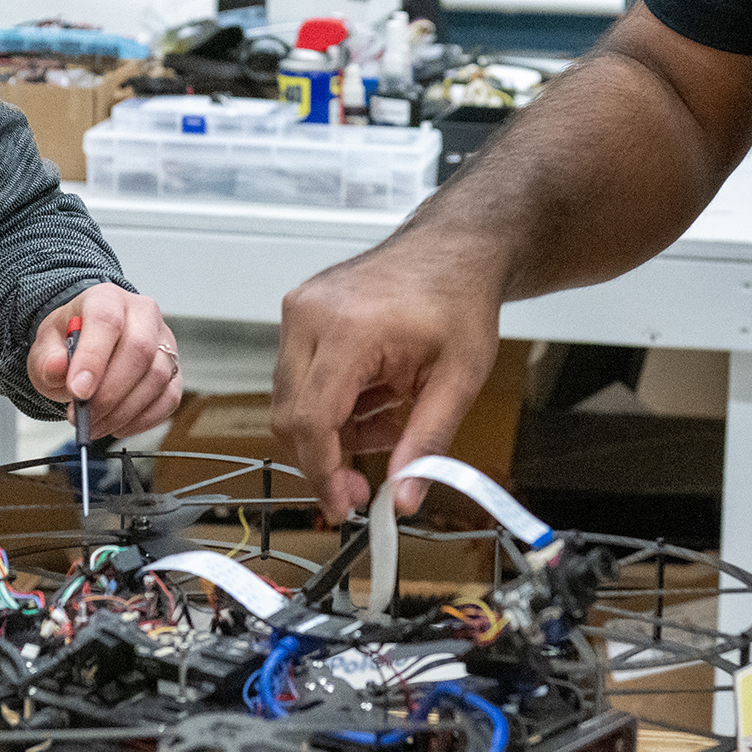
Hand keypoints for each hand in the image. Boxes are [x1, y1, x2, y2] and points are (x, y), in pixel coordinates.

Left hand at [30, 282, 181, 439]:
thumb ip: (47, 358)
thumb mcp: (46, 345)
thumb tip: (56, 368)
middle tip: (84, 418)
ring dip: (123, 411)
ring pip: (157, 378)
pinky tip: (118, 425)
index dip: (94, 358)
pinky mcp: (175, 369)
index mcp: (107, 298)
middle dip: (109, 393)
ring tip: (95, 424)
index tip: (78, 392)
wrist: (89, 343)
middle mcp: (143, 314)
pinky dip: (142, 419)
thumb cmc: (70, 342)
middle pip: (139, 350)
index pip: (107, 321)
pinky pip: (169, 398)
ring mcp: (164, 341)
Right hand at [272, 241, 500, 520]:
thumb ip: (428, 441)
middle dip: (326, 459)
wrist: (454, 247)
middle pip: (292, 415)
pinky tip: (375, 399)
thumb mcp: (460, 379)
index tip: (343, 505)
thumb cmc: (459, 298)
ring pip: (292, 399)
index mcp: (348, 328)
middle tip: (365, 485)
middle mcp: (310, 315)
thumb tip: (405, 496)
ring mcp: (300, 309)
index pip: (312, 420)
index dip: (322, 473)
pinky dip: (332, 402)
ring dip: (334, 430)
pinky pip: (299, 376)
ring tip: (390, 424)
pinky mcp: (300, 312)